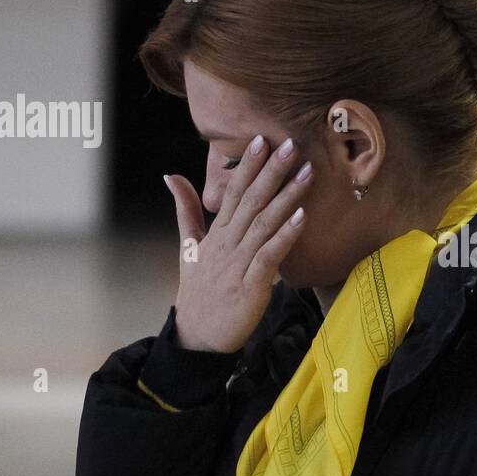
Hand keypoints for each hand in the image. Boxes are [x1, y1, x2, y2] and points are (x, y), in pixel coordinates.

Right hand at [163, 135, 312, 353]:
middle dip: (271, 171)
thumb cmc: (198, 291)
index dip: (248, 166)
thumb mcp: (188, 247)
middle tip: (290, 144)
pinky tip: (302, 217)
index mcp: (216, 233)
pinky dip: (285, 236)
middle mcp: (227, 244)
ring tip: (306, 172)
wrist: (197, 336)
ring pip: (264, 223)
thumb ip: (185, 210)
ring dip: (286, 196)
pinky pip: (270, 256)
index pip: (232, 192)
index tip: (261, 139)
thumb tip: (171, 175)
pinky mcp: (251, 285)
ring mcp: (238, 264)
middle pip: (250, 201)